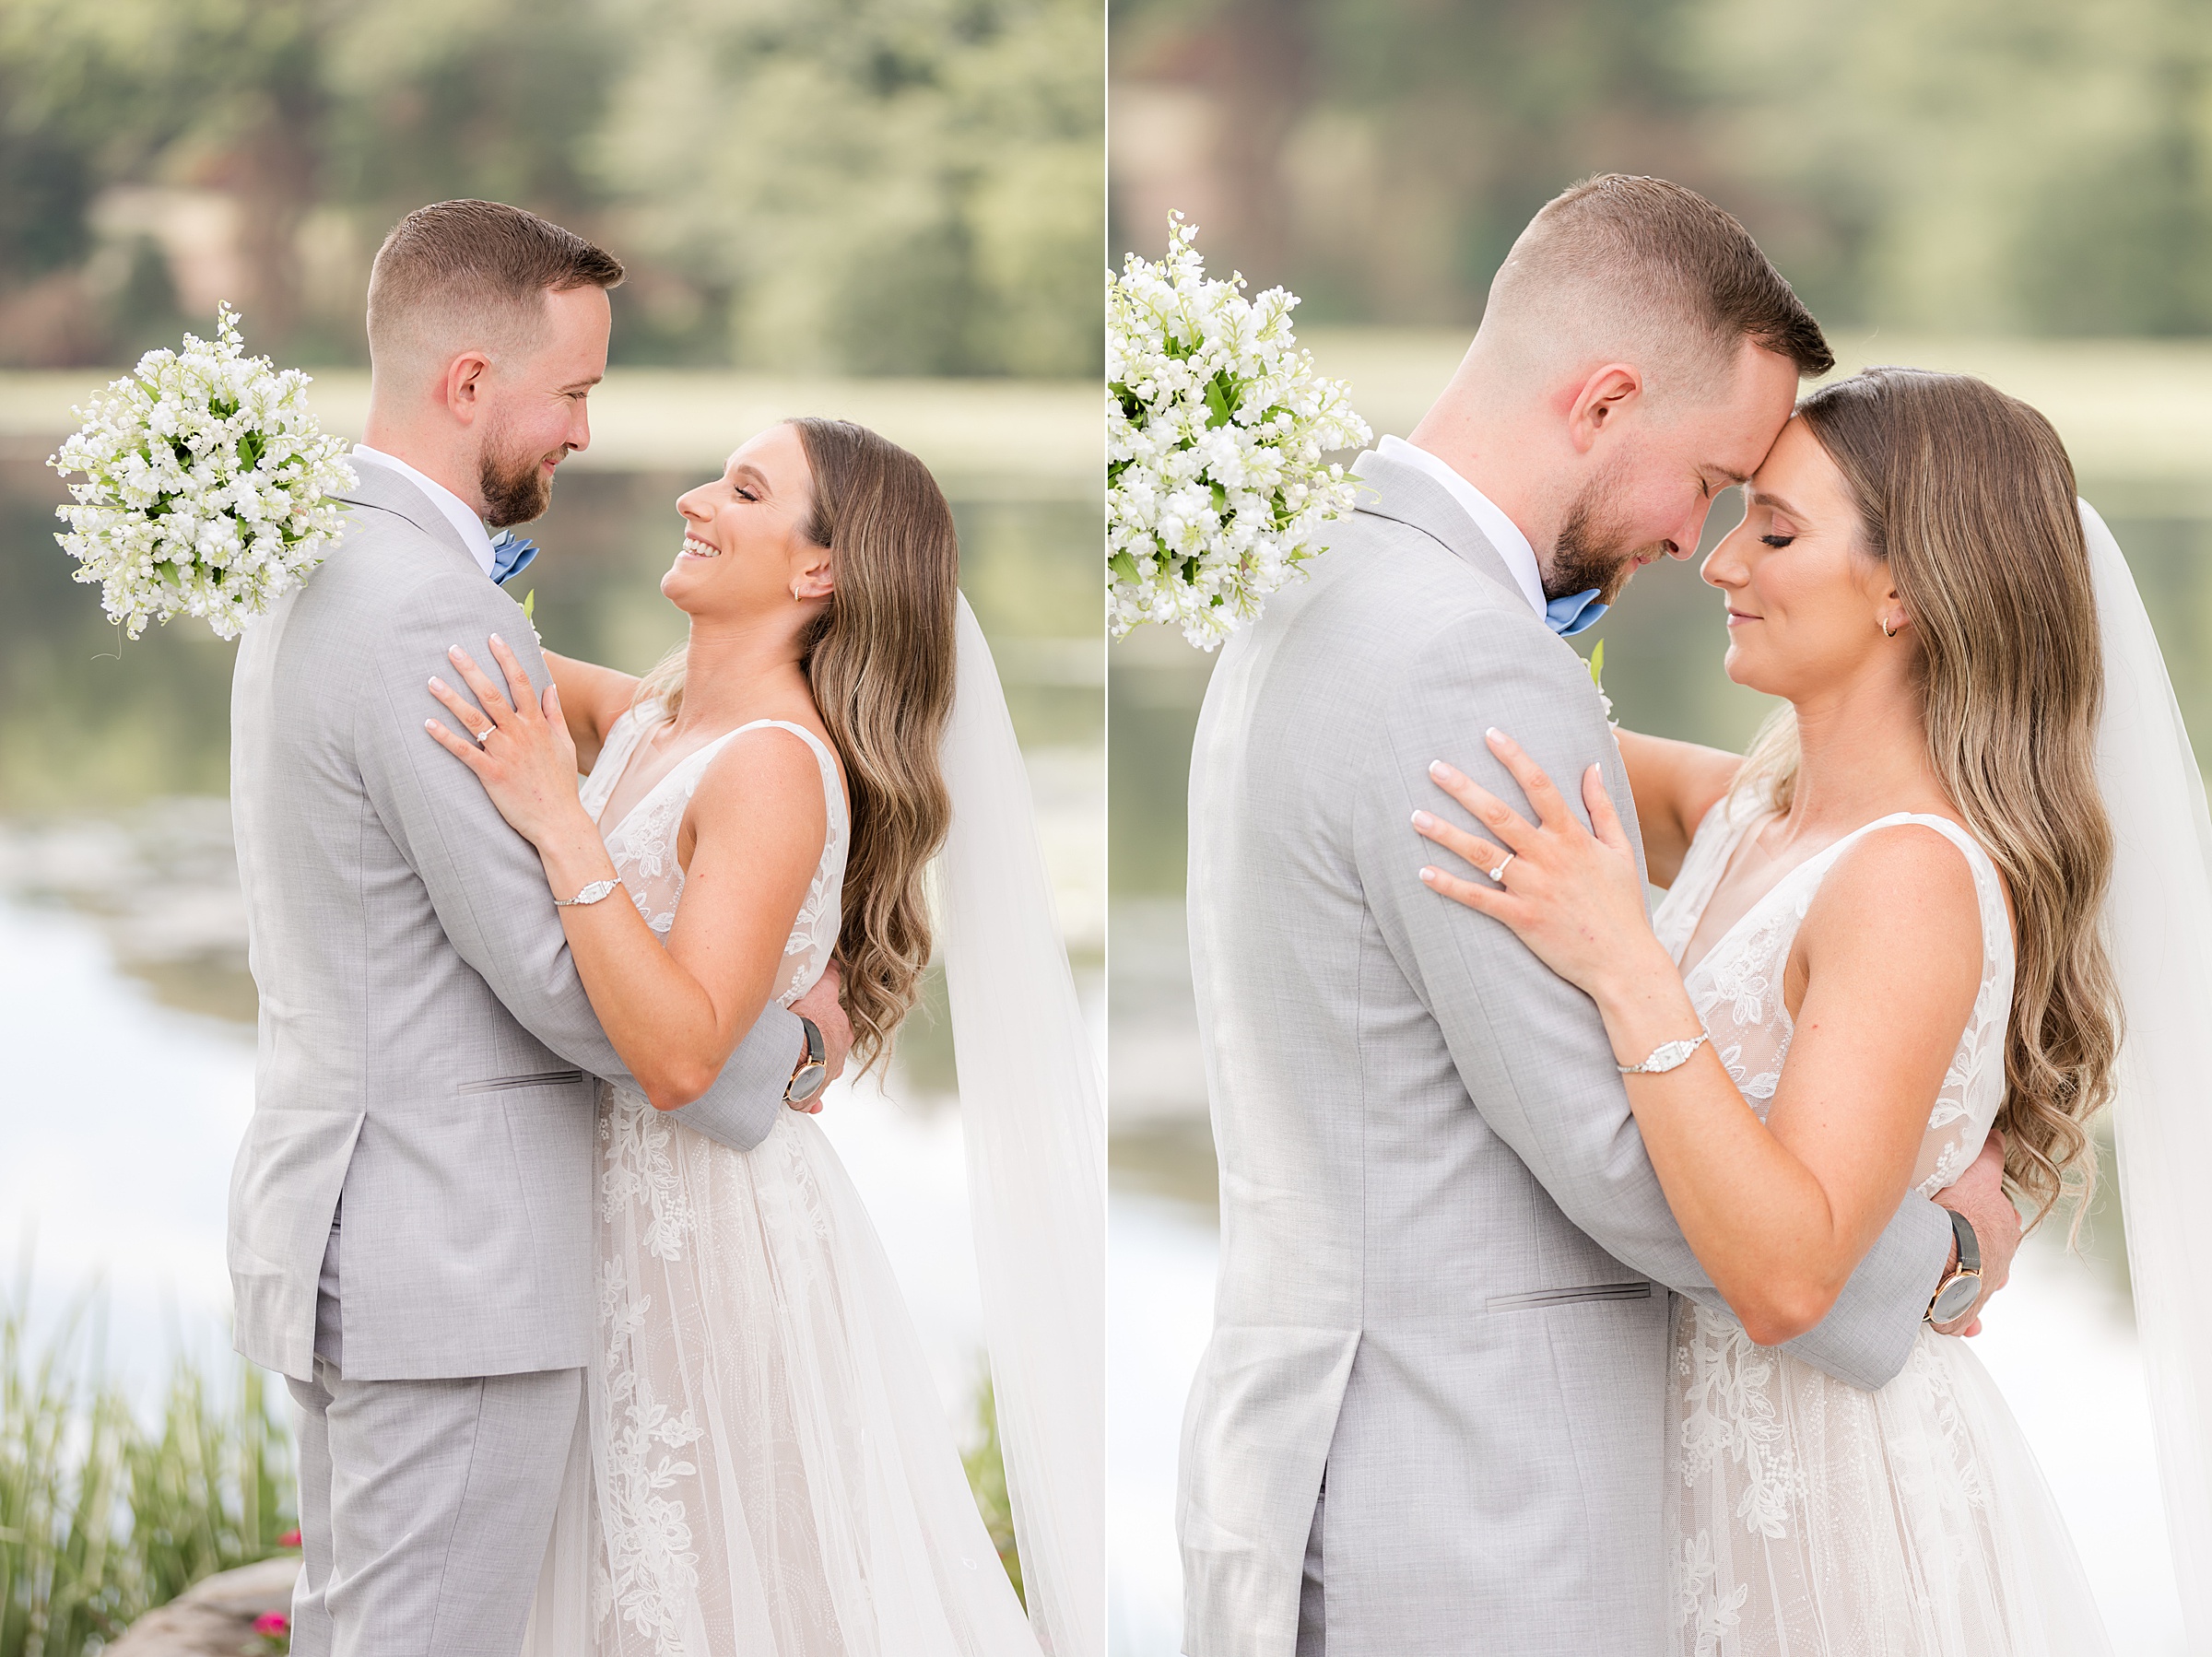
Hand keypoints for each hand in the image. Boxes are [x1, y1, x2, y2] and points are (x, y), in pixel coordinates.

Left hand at [424, 635, 585, 847]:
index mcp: (538, 725)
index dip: (506, 658)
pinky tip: (428, 723)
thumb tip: (550, 688)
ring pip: (474, 719)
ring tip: (431, 681)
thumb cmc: (561, 785)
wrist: (559, 821)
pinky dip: (445, 737)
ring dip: (451, 698)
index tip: (493, 638)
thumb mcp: (565, 745)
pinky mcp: (492, 774)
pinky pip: (464, 752)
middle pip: (492, 694)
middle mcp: (521, 734)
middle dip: (471, 669)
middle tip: (452, 650)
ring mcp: (505, 753)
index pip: (521, 683)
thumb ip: (555, 715)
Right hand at [786, 958, 851, 1113]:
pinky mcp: (811, 1094)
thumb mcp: (819, 992)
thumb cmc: (805, 1022)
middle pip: (830, 1050)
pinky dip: (804, 1097)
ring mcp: (825, 1076)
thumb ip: (829, 978)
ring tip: (792, 1068)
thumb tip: (836, 964)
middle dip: (818, 1049)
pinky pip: (808, 1096)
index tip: (814, 1024)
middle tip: (799, 1044)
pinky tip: (796, 1096)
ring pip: (818, 1073)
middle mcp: (838, 1056)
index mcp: (842, 1032)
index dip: (825, 1022)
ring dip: (808, 1071)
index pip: (839, 1025)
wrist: (792, 1055)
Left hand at [1413, 728, 1662, 1002]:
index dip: (1514, 757)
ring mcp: (1533, 888)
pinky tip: (1422, 873)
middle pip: (1500, 814)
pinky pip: (1478, 900)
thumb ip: (1603, 807)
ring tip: (1415, 816)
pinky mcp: (1521, 919)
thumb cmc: (1622, 906)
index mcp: (1572, 837)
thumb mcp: (1621, 850)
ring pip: (1481, 854)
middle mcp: (1549, 857)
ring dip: (1446, 834)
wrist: (1624, 962)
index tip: (1490, 734)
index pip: (1540, 786)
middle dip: (1465, 789)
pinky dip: (1449, 887)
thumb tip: (1593, 766)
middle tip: (1434, 767)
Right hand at [1932, 1130, 2019, 1336]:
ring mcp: (1983, 1288)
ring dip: (1968, 1280)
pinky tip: (1956, 1316)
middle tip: (1957, 1244)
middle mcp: (2000, 1261)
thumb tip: (1999, 1134)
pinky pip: (1964, 1315)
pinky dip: (1961, 1315)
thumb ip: (1989, 1156)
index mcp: (2005, 1228)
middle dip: (1980, 1251)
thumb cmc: (1957, 1215)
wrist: (1942, 1258)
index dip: (1985, 1215)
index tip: (1971, 1213)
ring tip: (1948, 1276)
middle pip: (1992, 1253)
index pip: (2001, 1220)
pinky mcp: (1964, 1312)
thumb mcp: (1976, 1176)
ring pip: (1978, 1283)